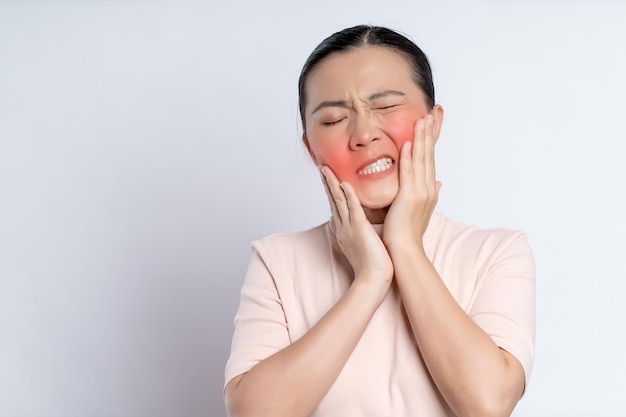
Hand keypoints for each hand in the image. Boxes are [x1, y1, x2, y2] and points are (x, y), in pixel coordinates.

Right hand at [320, 166, 393, 286]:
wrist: (374, 280)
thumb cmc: (374, 265)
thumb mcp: (366, 244)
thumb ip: (365, 232)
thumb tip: (369, 225)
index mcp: (345, 230)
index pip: (337, 205)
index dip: (332, 190)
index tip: (329, 177)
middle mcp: (343, 227)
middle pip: (333, 200)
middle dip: (327, 183)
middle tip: (321, 167)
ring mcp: (349, 227)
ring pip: (338, 201)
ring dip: (332, 184)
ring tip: (326, 169)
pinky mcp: (359, 229)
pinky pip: (352, 209)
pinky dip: (348, 196)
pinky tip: (345, 184)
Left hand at [383, 114, 440, 250]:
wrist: (404, 249)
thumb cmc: (407, 233)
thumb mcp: (420, 210)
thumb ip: (427, 194)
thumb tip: (438, 183)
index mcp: (429, 191)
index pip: (430, 161)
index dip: (431, 142)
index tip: (431, 125)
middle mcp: (428, 189)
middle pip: (429, 156)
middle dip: (429, 134)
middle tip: (430, 114)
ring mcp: (420, 192)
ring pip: (422, 160)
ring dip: (421, 139)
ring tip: (422, 120)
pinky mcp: (410, 197)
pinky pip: (409, 173)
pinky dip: (409, 157)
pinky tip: (408, 143)